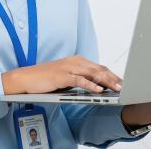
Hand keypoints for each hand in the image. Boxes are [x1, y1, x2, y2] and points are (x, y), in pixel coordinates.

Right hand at [2, 55, 122, 93]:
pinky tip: (98, 90)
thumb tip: (97, 86)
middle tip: (125, 86)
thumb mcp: (67, 77)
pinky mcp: (62, 76)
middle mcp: (75, 61)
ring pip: (92, 74)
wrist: (26, 78)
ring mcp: (68, 67)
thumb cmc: (46, 78)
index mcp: (77, 61)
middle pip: (99, 69)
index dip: (112, 75)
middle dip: (113, 78)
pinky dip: (91, 85)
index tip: (122, 82)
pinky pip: (80, 80)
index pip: (99, 67)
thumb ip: (81, 79)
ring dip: (106, 81)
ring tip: (116, 88)